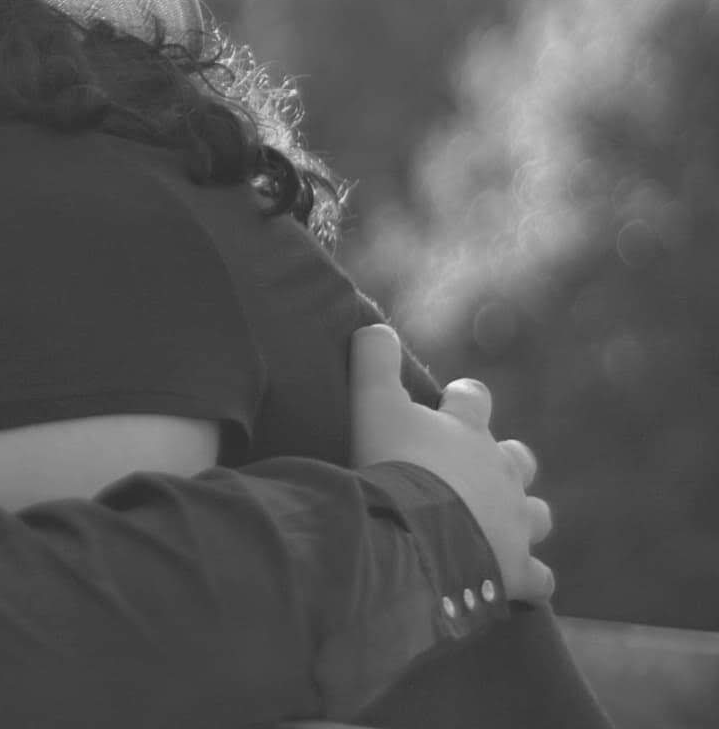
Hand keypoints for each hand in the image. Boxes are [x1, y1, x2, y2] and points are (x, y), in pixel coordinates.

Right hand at [348, 325, 554, 602]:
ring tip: (496, 527)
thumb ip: (373, 359)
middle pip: (519, 459)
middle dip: (505, 461)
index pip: (475, 399)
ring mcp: (514, 523)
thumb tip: (374, 326)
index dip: (464, 398)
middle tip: (474, 472)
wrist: (413, 535)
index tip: (450, 401)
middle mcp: (501, 472)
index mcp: (468, 430)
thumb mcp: (371, 401)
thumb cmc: (391, 463)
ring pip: (537, 515)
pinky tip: (518, 584)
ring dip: (521, 517)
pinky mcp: (517, 570)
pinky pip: (539, 579)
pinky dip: (531, 580)